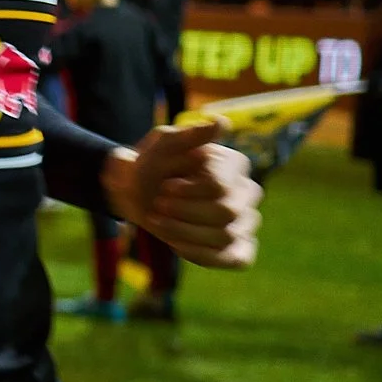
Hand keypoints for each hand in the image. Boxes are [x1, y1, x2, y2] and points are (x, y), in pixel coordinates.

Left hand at [103, 121, 260, 267]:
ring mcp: (246, 220)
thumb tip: (221, 123)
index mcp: (234, 164)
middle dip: (184, 212)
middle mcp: (246, 191)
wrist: (134, 192)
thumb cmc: (149, 165)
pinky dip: (204, 254)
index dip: (188, 191)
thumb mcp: (160, 145)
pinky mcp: (239, 246)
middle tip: (158, 206)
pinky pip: (236, 258)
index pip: (221, 185)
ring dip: (184, 232)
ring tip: (158, 222)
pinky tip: (176, 245)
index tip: (164, 187)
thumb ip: (188, 135)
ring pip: (226, 235)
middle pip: (226, 212)